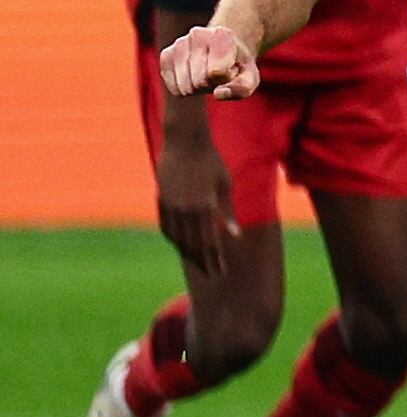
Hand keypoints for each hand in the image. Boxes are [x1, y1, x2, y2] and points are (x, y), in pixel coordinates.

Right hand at [155, 132, 239, 273]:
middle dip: (203, 262)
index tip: (221, 272)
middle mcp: (186, 209)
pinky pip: (166, 226)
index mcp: (205, 207)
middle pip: (194, 244)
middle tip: (212, 275)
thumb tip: (234, 235)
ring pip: (178, 238)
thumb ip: (227, 212)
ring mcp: (171, 205)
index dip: (215, 259)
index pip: (210, 242)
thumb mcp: (224, 185)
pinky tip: (180, 246)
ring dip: (188, 253)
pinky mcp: (161, 199)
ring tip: (198, 264)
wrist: (185, 141)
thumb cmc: (211, 161)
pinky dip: (173, 238)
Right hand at [161, 25, 260, 101]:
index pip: (217, 72)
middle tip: (218, 74)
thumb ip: (241, 88)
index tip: (232, 68)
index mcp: (221, 35)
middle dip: (211, 85)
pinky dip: (185, 89)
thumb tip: (219, 94)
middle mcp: (197, 34)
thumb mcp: (250, 77)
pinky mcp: (166, 55)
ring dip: (198, 89)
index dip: (227, 78)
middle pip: (200, 81)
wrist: (223, 48)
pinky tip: (193, 76)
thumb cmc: (238, 65)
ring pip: (185, 87)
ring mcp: (179, 43)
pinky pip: (174, 88)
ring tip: (207, 74)